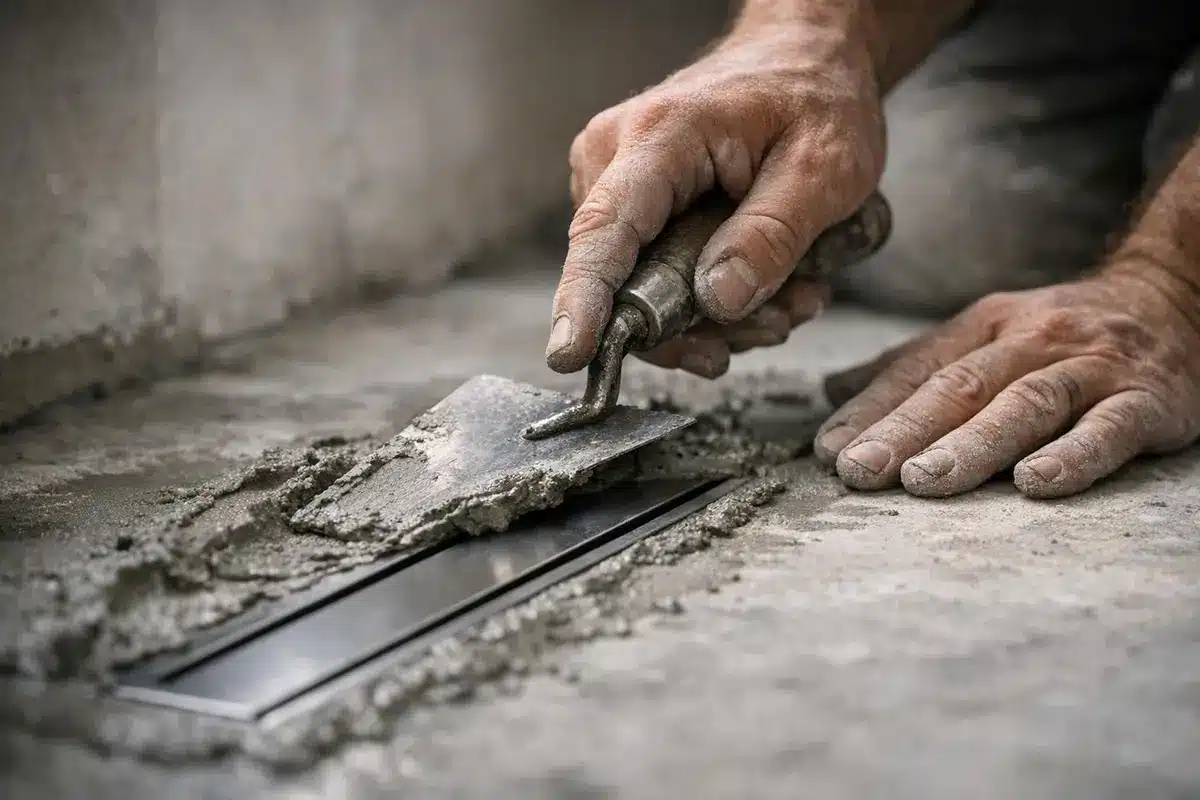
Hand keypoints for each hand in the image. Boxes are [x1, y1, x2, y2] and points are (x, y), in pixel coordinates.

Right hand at [545, 24, 884, 373]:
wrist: (805, 60)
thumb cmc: (815, 97)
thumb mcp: (825, 168)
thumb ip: (772, 236)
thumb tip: (719, 300)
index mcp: (659, 137)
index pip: (605, 233)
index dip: (585, 302)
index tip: (571, 355)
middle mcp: (614, 157)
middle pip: (623, 282)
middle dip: (697, 325)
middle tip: (776, 321)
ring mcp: (614, 182)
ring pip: (641, 292)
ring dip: (714, 317)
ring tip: (787, 297)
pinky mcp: (629, 207)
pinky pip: (652, 278)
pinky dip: (706, 297)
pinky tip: (762, 284)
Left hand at [813, 272, 1199, 498]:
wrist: (1176, 300)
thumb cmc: (1059, 335)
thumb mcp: (983, 334)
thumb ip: (910, 365)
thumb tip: (831, 391)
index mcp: (984, 326)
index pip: (918, 370)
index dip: (870, 410)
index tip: (828, 449)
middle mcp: (1032, 341)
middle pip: (960, 386)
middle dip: (904, 430)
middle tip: (858, 470)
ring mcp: (1090, 369)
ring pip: (1024, 405)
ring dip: (971, 445)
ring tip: (924, 481)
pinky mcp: (1147, 400)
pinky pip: (1108, 429)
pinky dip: (1072, 458)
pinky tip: (1034, 486)